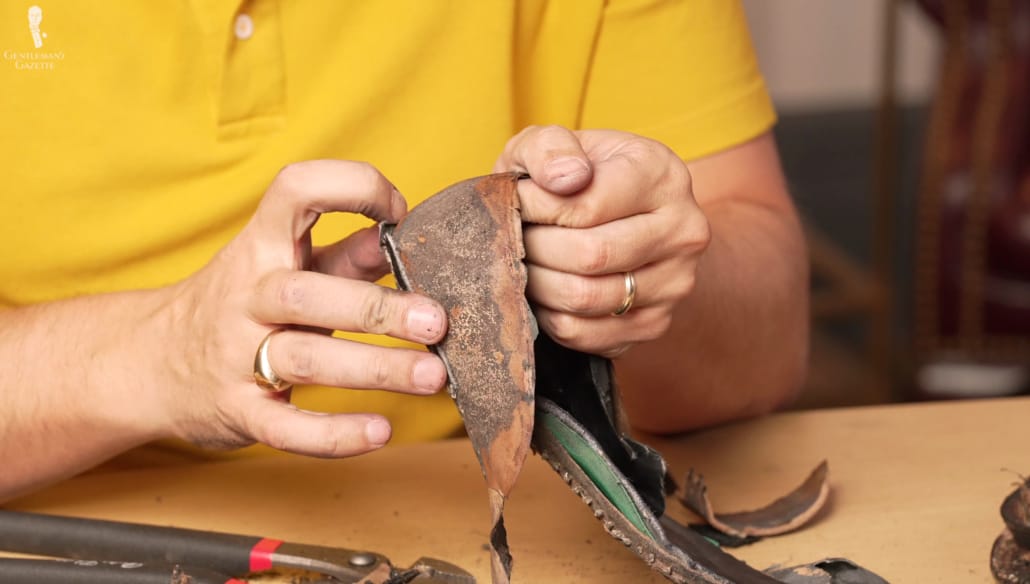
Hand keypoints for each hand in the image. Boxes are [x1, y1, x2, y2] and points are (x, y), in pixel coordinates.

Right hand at [158, 160, 448, 456]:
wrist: (148, 363)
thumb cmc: (239, 305)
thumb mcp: (283, 269)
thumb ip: (344, 256)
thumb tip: (404, 237)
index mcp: (262, 246)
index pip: (296, 190)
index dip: (351, 187)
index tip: (398, 212)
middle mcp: (245, 295)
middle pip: (304, 293)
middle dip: (374, 306)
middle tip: (436, 321)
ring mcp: (236, 355)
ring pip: (302, 359)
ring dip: (372, 368)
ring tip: (432, 375)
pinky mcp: (237, 411)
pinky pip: (284, 428)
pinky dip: (333, 435)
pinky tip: (380, 432)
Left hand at [494, 127, 709, 357]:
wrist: (623, 218)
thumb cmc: (578, 177)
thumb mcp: (557, 144)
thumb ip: (550, 148)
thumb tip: (563, 179)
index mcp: (662, 174)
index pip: (586, 206)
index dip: (534, 209)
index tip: (516, 202)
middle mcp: (684, 230)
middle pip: (589, 256)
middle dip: (535, 249)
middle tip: (515, 237)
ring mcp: (675, 283)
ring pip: (584, 298)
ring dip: (537, 283)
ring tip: (526, 261)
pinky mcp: (654, 324)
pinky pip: (584, 334)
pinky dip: (549, 316)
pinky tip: (543, 291)